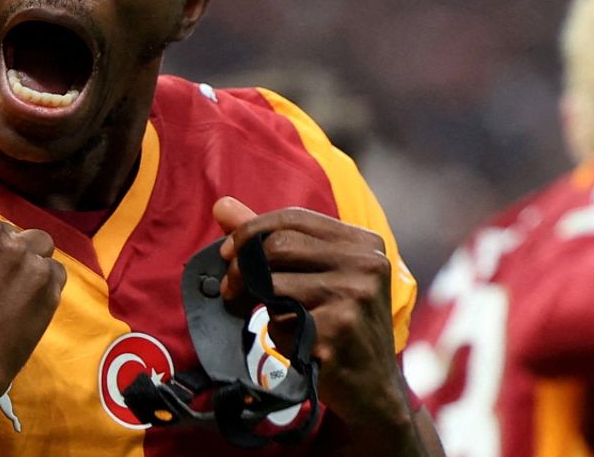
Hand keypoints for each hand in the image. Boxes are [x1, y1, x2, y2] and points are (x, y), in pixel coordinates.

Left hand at [213, 197, 411, 432]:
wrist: (371, 389)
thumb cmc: (338, 326)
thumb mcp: (314, 276)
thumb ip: (269, 238)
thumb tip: (222, 205)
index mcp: (364, 243)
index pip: (294, 217)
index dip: (251, 230)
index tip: (227, 252)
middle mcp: (366, 263)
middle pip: (279, 245)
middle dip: (242, 268)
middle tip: (231, 291)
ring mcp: (355, 295)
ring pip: (274, 282)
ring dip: (257, 303)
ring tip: (267, 318)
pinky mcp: (338, 328)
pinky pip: (280, 320)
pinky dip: (276, 333)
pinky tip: (296, 343)